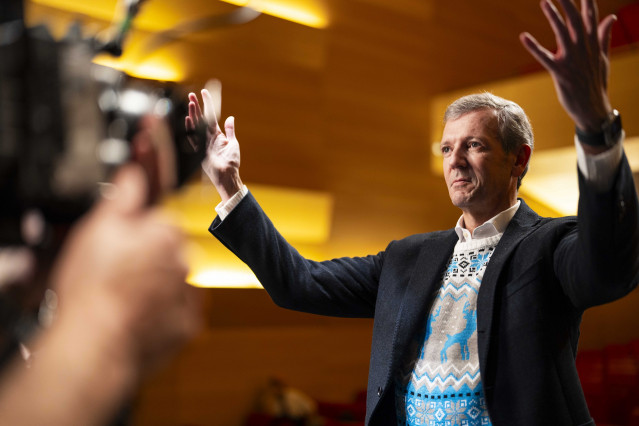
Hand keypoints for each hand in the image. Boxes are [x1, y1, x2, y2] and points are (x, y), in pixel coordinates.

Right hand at [50, 164, 199, 374]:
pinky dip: (162, 314)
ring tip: (123, 298)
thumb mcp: (97, 228)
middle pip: (169, 252)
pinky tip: (137, 316)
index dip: (137, 231)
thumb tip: (136, 172)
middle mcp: (186, 260)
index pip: (161, 221)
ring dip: (157, 286)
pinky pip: (177, 313)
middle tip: (117, 273)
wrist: (95, 342)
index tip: (121, 244)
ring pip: (174, 282)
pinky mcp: (187, 325)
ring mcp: (188, 294)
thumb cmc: (93, 287)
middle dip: (149, 259)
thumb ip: (124, 195)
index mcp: (167, 231)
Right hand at [185, 89, 242, 201]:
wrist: (228, 176)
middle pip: (200, 118)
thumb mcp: (233, 143)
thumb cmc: (231, 162)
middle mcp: (208, 137)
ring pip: (196, 126)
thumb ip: (230, 130)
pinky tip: (187, 120)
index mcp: (216, 134)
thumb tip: (231, 117)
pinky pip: (193, 138)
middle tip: (191, 94)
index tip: (204, 92)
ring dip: (193, 114)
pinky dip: (190, 129)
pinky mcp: (200, 152)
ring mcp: (203, 143)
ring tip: (190, 103)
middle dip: (196, 106)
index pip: (210, 116)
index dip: (208, 103)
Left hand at [520, 0, 614, 133]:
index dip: (587, 2)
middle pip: (575, 20)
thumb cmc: (596, 83)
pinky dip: (534, 46)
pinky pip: (545, 57)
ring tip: (544, 2)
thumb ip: (604, 37)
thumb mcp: (603, 58)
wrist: (592, 108)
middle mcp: (584, 49)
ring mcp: (573, 60)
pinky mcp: (560, 72)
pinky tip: (524, 36)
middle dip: (567, 3)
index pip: (591, 17)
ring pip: (562, 33)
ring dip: (553, 16)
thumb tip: (611, 18)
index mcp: (594, 44)